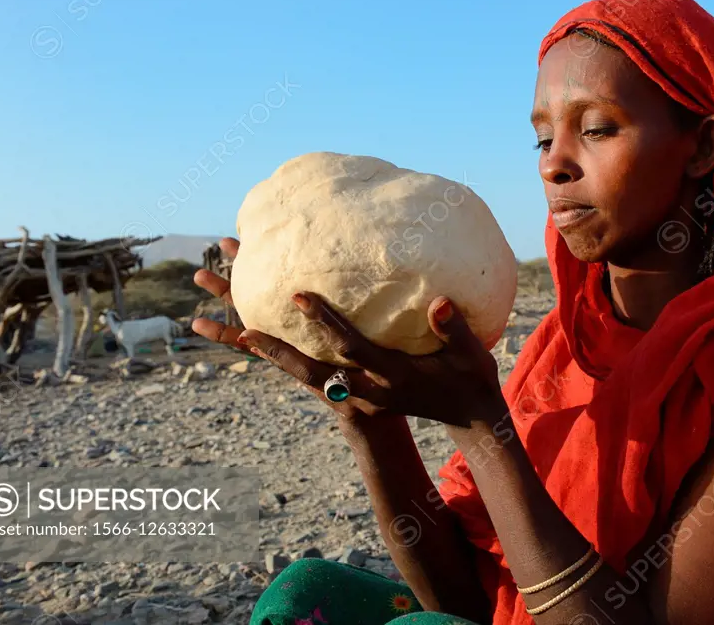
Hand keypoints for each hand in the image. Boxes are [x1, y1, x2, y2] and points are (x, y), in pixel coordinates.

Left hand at [192, 238, 505, 427]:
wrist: (468, 417)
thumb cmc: (470, 381)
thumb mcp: (470, 356)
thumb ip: (454, 329)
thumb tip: (441, 302)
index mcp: (392, 378)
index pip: (351, 348)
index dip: (325, 323)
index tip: (300, 296)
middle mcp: (368, 391)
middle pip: (311, 373)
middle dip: (278, 350)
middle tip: (245, 329)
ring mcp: (360, 396)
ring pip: (306, 378)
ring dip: (275, 358)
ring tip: (243, 334)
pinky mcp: (358, 395)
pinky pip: (315, 378)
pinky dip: (291, 362)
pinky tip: (273, 343)